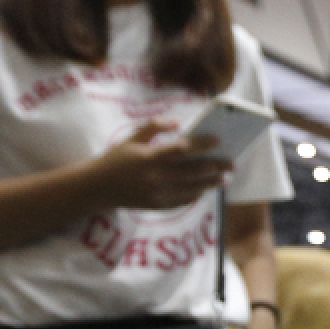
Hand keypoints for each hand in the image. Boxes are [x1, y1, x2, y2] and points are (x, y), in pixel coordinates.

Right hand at [87, 121, 229, 210]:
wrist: (98, 187)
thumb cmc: (117, 158)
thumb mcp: (132, 138)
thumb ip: (155, 127)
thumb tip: (179, 123)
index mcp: (150, 157)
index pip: (183, 149)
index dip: (203, 144)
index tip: (219, 140)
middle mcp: (156, 177)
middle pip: (194, 171)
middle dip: (215, 166)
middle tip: (231, 163)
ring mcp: (158, 193)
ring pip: (193, 188)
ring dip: (211, 183)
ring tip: (225, 178)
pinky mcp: (158, 206)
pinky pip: (184, 201)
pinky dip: (197, 194)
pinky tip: (206, 189)